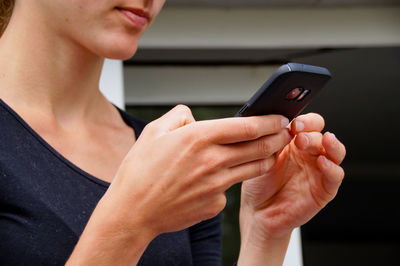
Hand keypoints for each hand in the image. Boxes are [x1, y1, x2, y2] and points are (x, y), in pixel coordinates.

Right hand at [70, 105, 292, 265]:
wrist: (133, 212)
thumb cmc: (139, 173)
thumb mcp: (154, 132)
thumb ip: (178, 117)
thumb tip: (193, 116)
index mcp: (198, 138)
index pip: (247, 126)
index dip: (269, 121)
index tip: (280, 118)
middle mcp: (212, 161)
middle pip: (259, 148)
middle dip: (278, 139)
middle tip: (285, 134)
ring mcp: (216, 186)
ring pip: (253, 169)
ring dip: (265, 158)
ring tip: (268, 152)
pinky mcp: (215, 204)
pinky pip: (230, 188)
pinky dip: (231, 180)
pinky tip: (219, 178)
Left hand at [238, 113, 345, 264]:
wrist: (258, 213)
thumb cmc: (258, 185)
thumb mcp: (262, 159)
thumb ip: (273, 142)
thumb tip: (278, 123)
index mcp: (293, 143)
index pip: (308, 124)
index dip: (304, 121)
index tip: (294, 123)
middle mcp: (308, 154)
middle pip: (321, 133)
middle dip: (312, 131)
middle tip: (299, 134)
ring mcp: (318, 170)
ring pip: (335, 151)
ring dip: (329, 144)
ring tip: (320, 141)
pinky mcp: (325, 189)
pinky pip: (335, 175)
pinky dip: (332, 167)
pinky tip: (322, 162)